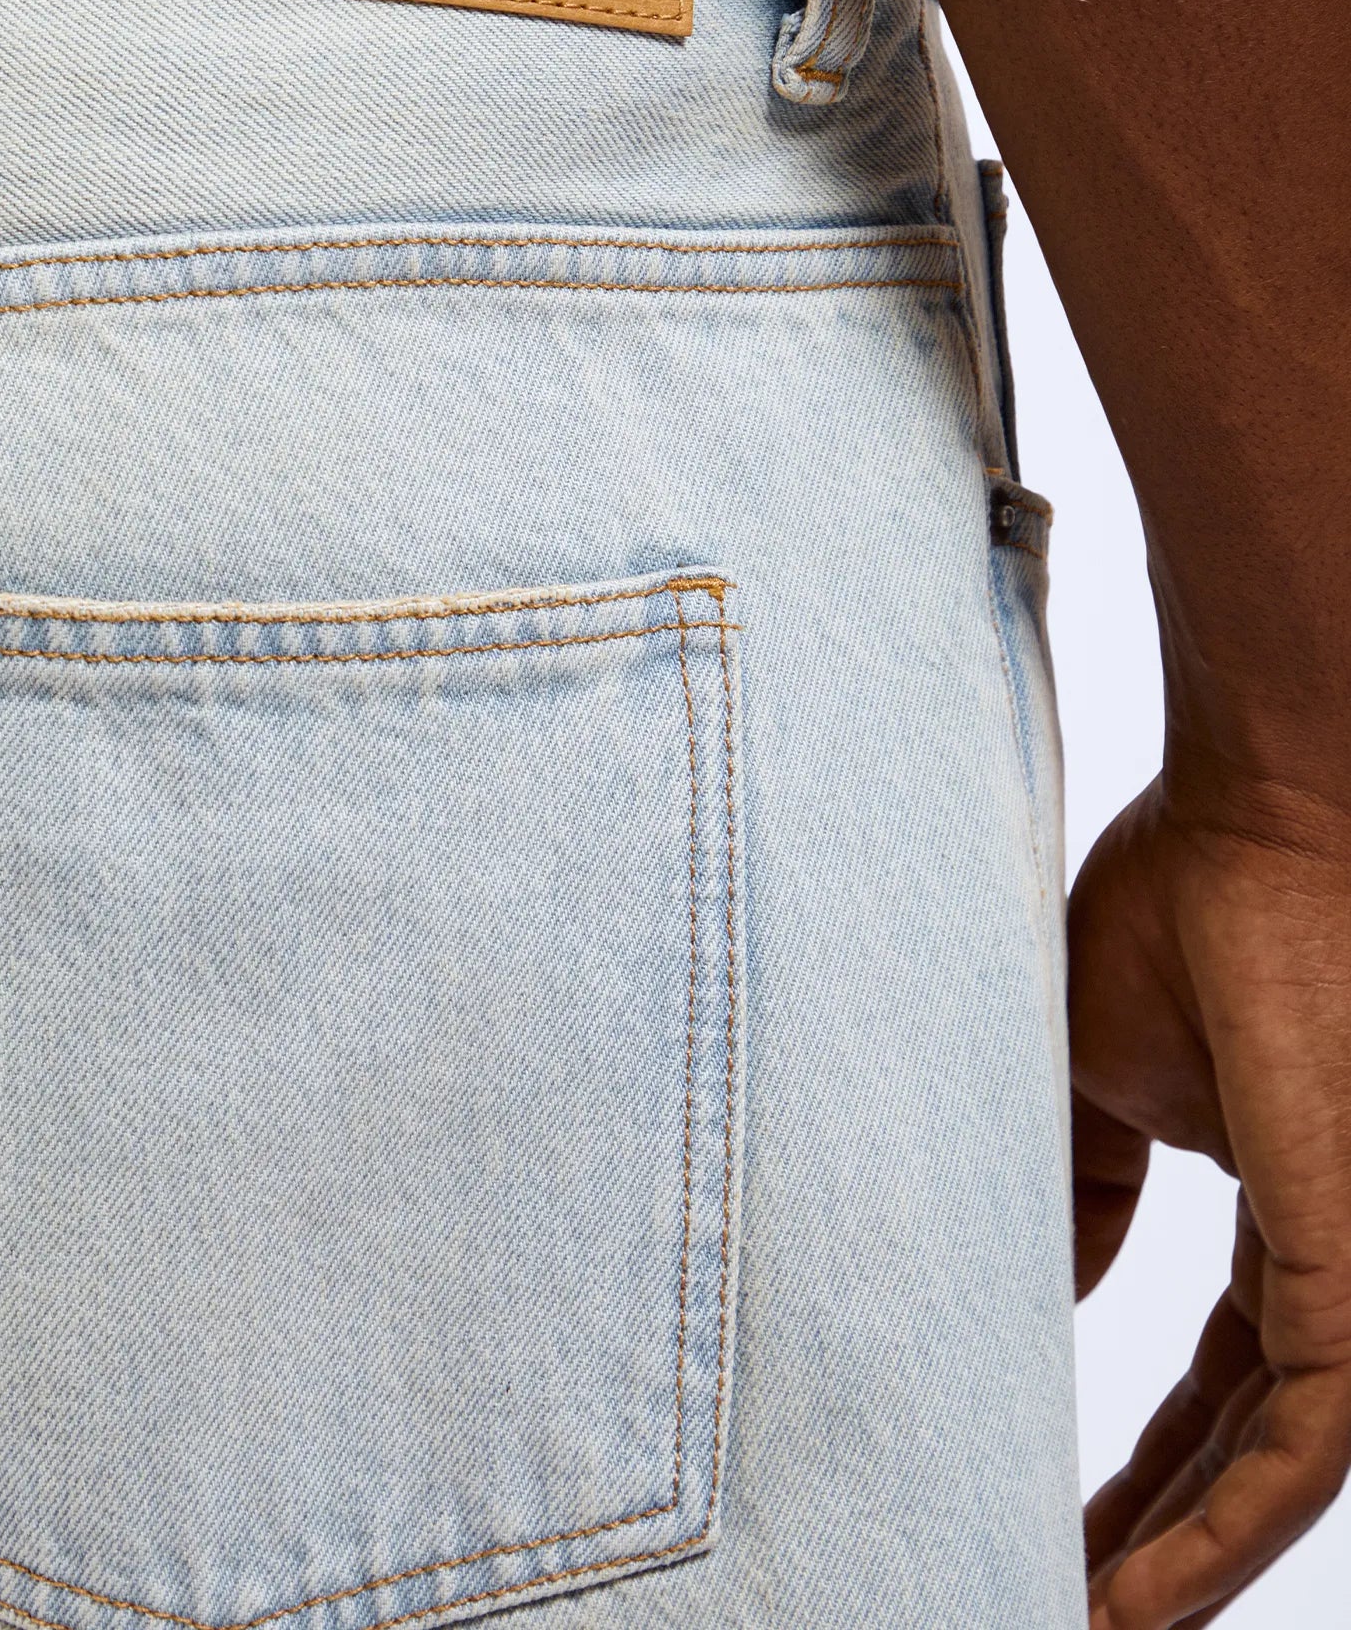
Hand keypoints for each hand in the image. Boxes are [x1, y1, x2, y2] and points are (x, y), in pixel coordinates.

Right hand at [1068, 773, 1350, 1625]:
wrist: (1264, 821)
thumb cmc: (1186, 905)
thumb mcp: (1096, 1067)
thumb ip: (1081, 1186)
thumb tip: (1050, 1285)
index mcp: (1288, 1204)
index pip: (1226, 1377)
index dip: (1148, 1457)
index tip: (1056, 1513)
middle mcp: (1340, 1257)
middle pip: (1249, 1442)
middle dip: (1158, 1528)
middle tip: (1058, 1589)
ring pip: (1283, 1474)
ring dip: (1180, 1563)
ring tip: (1084, 1621)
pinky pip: (1302, 1454)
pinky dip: (1215, 1538)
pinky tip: (1131, 1597)